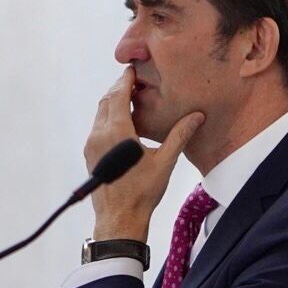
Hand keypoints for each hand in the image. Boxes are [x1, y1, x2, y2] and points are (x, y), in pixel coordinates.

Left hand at [84, 67, 203, 241]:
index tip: (134, 69)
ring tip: (132, 99)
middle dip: (120, 88)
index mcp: (117, 133)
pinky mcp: (89, 153)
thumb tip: (198, 116)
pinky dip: (108, 116)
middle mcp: (99, 135)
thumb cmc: (142, 193)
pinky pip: (97, 126)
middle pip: (106, 100)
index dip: (126, 80)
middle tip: (135, 81)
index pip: (118, 95)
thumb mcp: (165, 162)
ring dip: (113, 102)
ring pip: (100, 113)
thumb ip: (179, 135)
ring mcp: (91, 144)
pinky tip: (124, 122)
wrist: (119, 218)